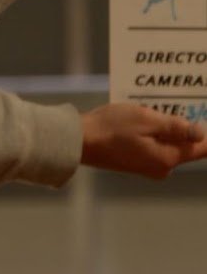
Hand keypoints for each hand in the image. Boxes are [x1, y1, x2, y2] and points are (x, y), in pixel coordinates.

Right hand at [81, 103, 206, 178]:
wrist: (79, 141)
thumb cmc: (111, 127)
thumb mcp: (144, 119)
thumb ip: (174, 126)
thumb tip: (201, 133)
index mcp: (168, 158)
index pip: (201, 148)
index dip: (205, 133)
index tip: (200, 115)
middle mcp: (163, 167)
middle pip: (184, 145)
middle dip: (181, 126)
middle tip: (168, 106)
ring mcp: (149, 167)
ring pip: (167, 144)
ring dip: (163, 127)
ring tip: (148, 109)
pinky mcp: (136, 163)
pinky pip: (154, 146)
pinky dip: (151, 133)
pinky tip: (137, 120)